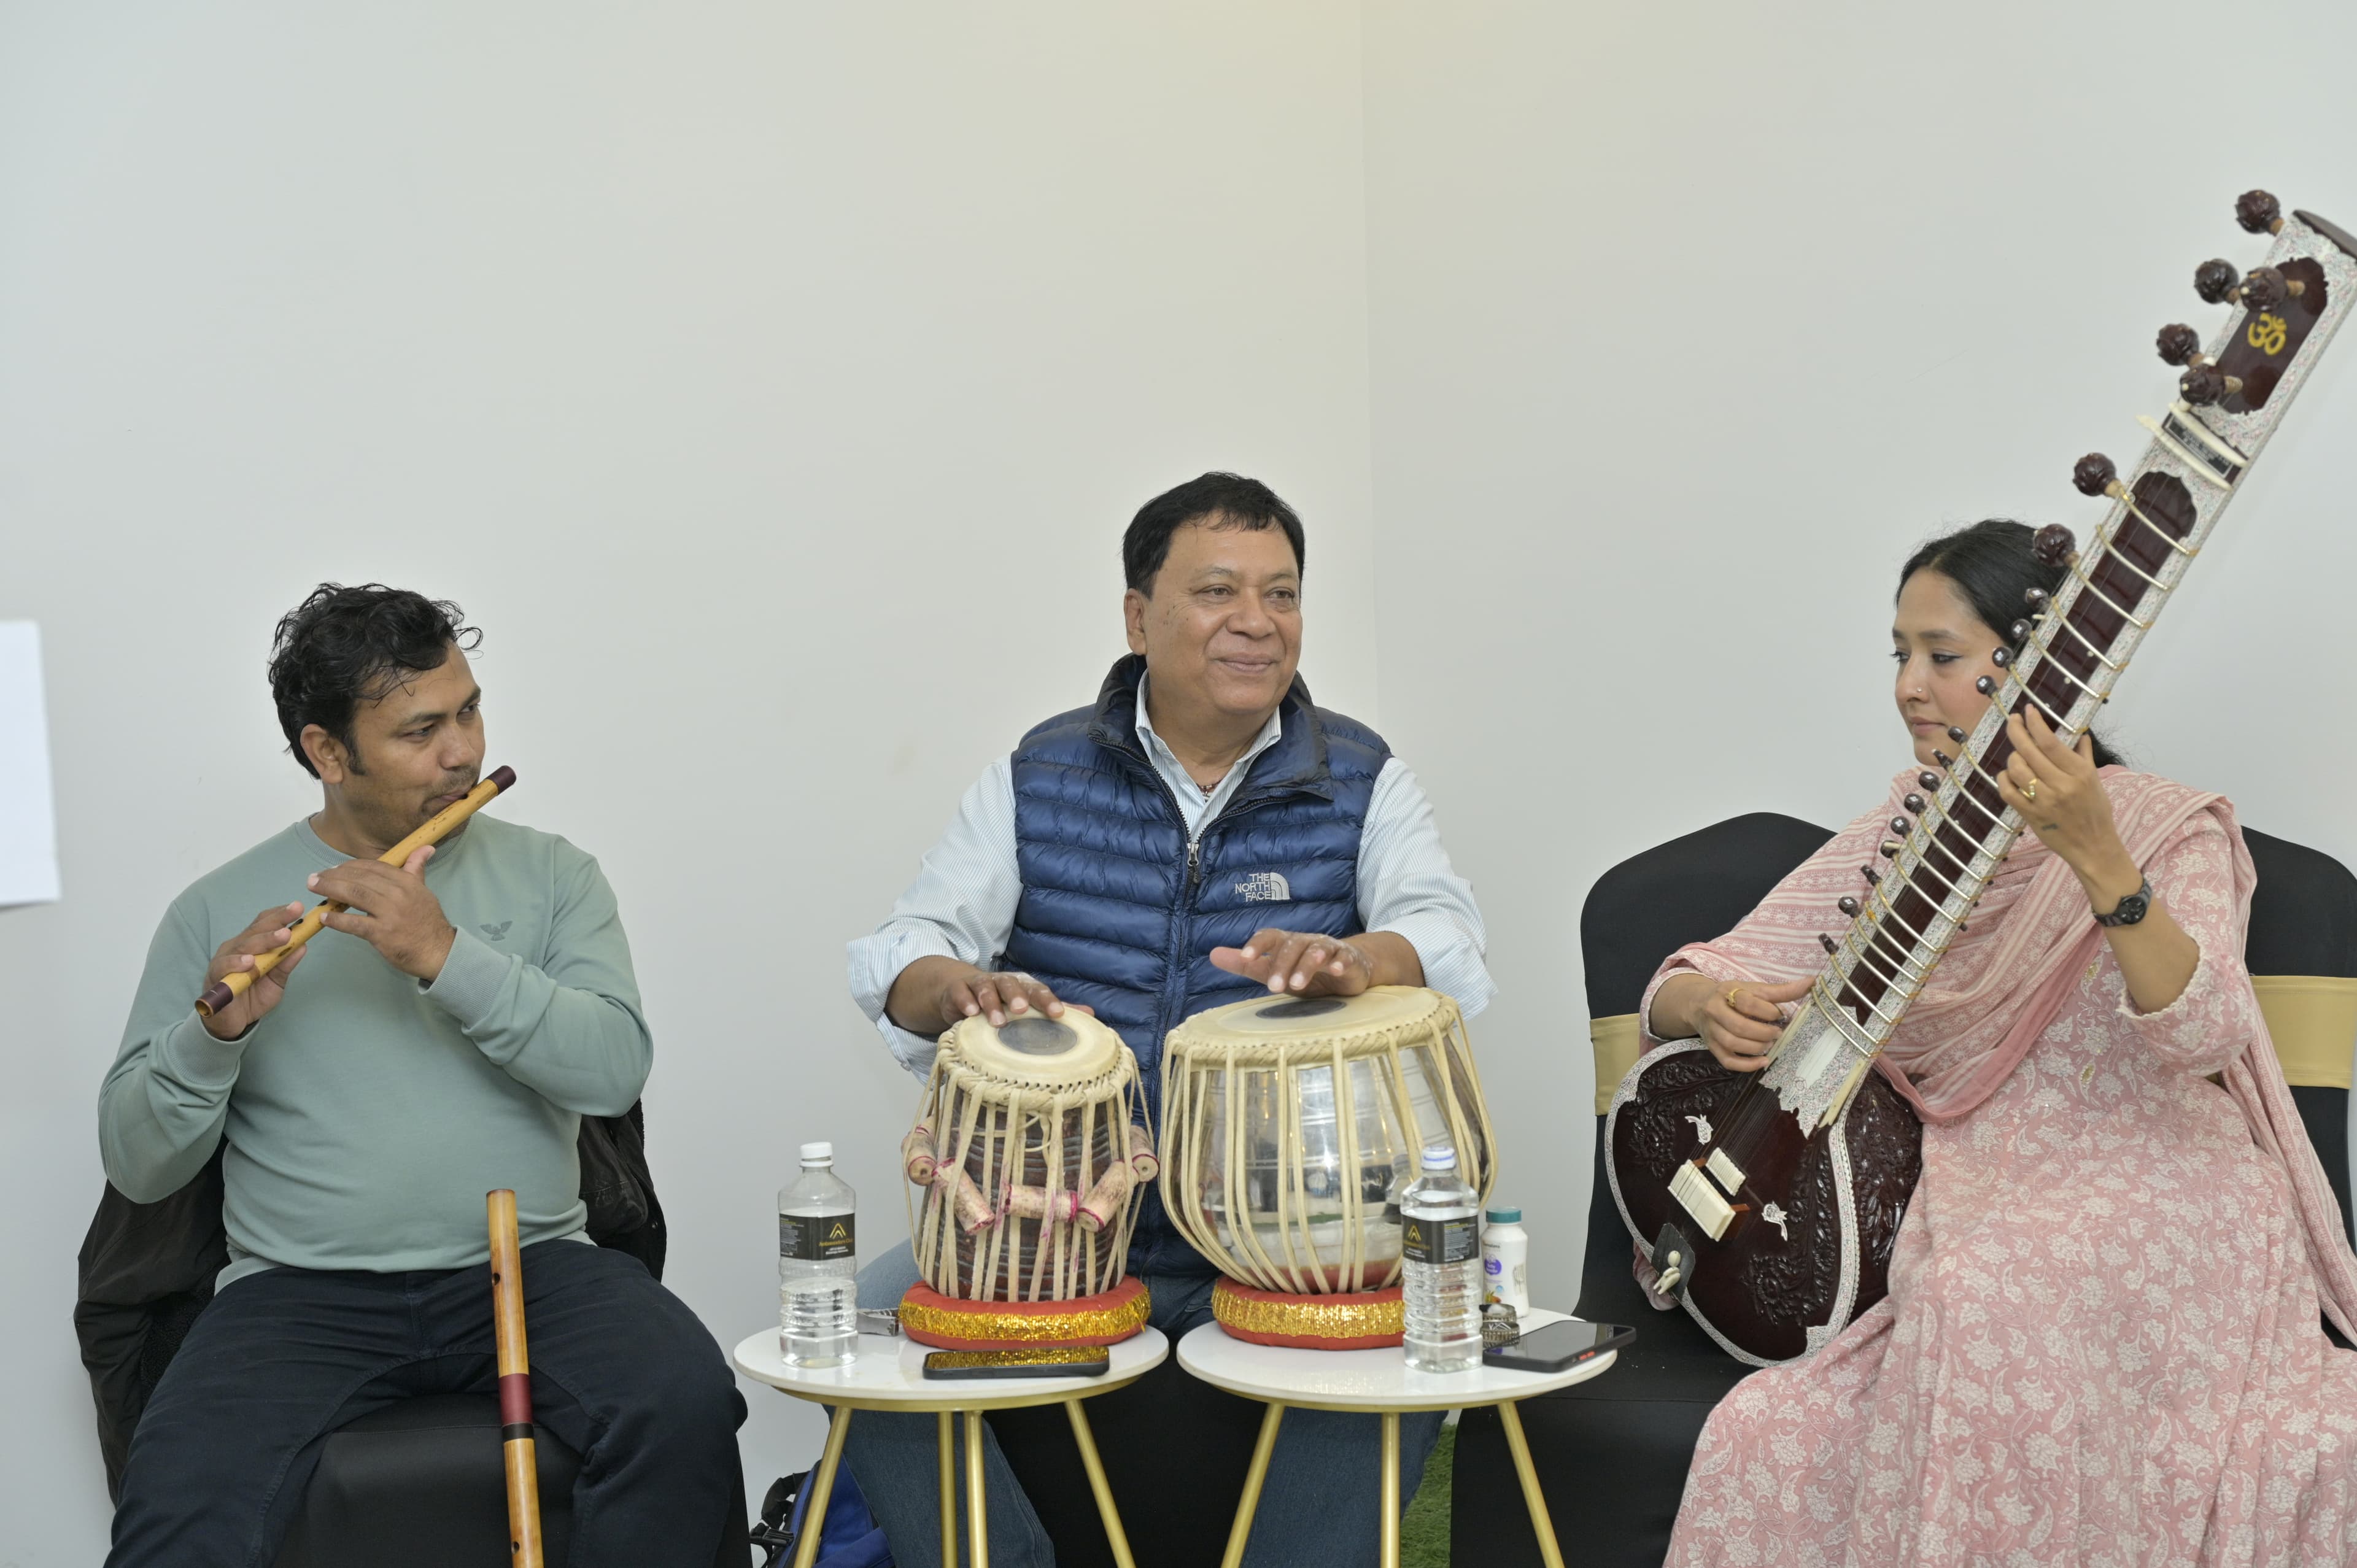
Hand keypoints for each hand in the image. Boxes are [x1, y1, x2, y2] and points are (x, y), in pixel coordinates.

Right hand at [199, 902, 312, 1039]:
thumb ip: (286, 964)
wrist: (231, 1022)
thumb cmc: (253, 996)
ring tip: (283, 935)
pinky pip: (224, 966)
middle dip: (278, 920)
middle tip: (295, 911)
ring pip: (244, 945)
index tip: (298, 907)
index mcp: (252, 944)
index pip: (264, 923)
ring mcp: (225, 959)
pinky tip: (249, 961)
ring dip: (265, 940)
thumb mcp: (276, 980)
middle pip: (257, 929)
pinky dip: (236, 963)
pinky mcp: (215, 976)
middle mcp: (238, 947)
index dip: (280, 914)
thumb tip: (303, 945)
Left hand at [309, 846, 456, 981]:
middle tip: (315, 878)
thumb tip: (426, 847)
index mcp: (407, 881)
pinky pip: (354, 924)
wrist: (438, 951)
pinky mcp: (382, 933)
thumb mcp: (424, 891)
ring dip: (330, 889)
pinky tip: (324, 917)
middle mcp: (398, 894)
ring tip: (313, 887)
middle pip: (360, 878)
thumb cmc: (427, 921)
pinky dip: (337, 920)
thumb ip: (417, 869)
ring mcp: (389, 913)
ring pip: (355, 895)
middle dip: (334, 875)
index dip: (350, 866)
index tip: (335, 869)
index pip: (373, 867)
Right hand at [938, 968, 1092, 1029]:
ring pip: (986, 988)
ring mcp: (979, 984)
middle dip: (1018, 996)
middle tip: (1022, 1010)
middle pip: (1012, 984)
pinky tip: (970, 1013)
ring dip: (992, 1003)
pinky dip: (966, 1002)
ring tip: (997, 1021)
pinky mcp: (958, 991)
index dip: (1048, 1001)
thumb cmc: (1000, 1001)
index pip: (1038, 990)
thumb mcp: (1025, 1005)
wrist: (959, 989)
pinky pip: (961, 994)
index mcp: (1022, 986)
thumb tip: (1091, 1015)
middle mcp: (1003, 982)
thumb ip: (1053, 1009)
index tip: (1059, 1014)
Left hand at [1209, 929, 1375, 996]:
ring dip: (1306, 965)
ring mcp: (1327, 949)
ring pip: (1316, 951)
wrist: (1348, 967)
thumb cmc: (1304, 971)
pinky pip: (1344, 958)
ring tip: (1297, 984)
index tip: (1244, 958)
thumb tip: (1212, 954)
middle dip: (1282, 966)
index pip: (1269, 937)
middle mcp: (1305, 942)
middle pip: (1291, 947)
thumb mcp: (1274, 970)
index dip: (1256, 945)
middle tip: (1273, 988)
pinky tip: (1336, 970)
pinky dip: (1341, 962)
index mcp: (1285, 943)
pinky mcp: (1348, 959)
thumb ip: (1246, 965)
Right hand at [1695, 977, 1811, 1072]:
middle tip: (1778, 1032)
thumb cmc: (1732, 996)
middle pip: (1739, 1027)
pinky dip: (1746, 1065)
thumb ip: (1781, 990)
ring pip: (1733, 1044)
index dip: (1767, 1011)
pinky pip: (1727, 1061)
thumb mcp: (1753, 988)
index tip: (1779, 1015)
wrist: (1698, 1004)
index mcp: (1726, 992)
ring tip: (1770, 1043)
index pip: (1747, 1002)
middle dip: (1763, 1032)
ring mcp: (1712, 1031)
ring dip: (1756, 1047)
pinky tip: (1763, 1061)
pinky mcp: (1712, 1048)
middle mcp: (1715, 1011)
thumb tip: (1812, 983)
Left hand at [1996, 708, 2140, 908]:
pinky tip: (2008, 776)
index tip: (2028, 710)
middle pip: (2030, 752)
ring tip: (2017, 755)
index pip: (2050, 742)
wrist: (2094, 847)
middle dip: (2017, 731)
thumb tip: (2080, 735)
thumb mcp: (2095, 782)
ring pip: (2016, 770)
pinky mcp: (2031, 816)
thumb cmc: (2096, 813)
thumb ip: (2084, 757)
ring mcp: (2044, 801)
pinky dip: (2004, 780)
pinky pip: (2008, 792)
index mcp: (2080, 773)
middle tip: (2012, 720)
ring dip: (2012, 758)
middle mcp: (2062, 785)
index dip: (2035, 724)